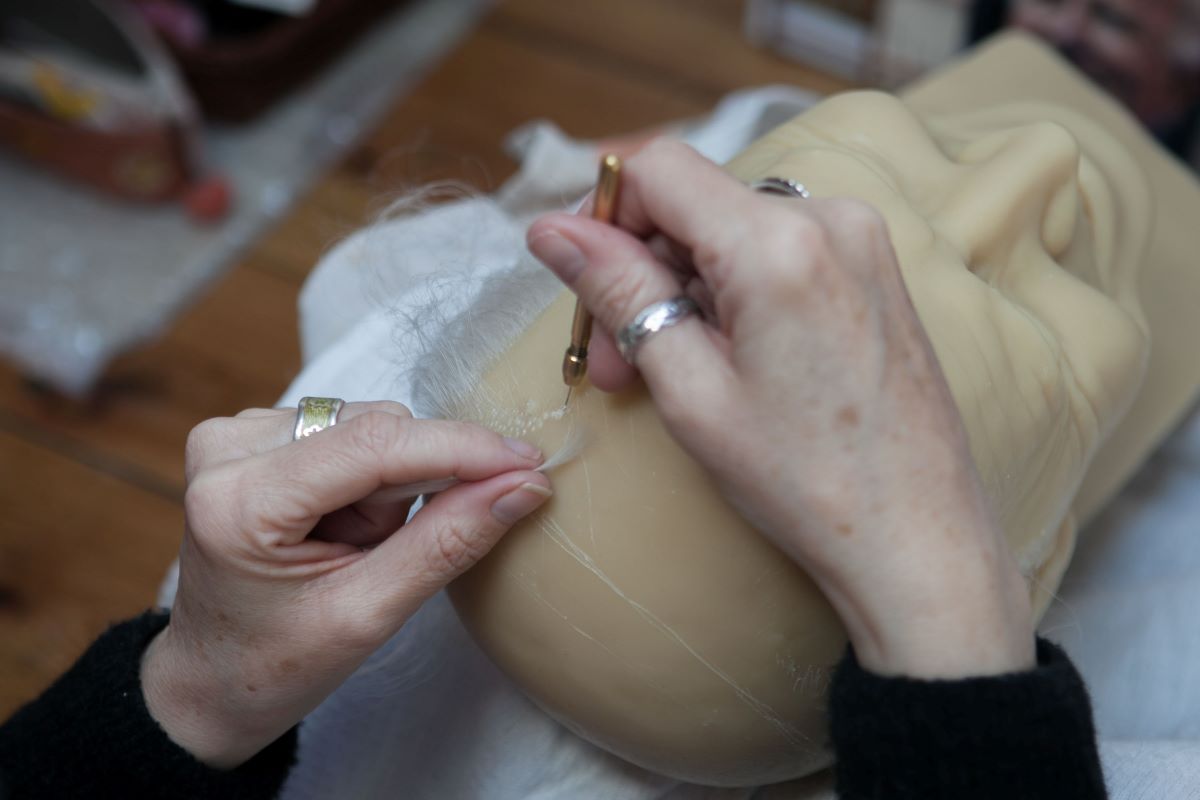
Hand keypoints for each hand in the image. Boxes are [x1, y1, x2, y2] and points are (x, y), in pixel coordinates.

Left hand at [141, 401, 550, 767]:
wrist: (210, 681)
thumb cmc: (278, 663)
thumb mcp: (368, 616)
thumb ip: (446, 544)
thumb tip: (523, 485)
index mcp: (240, 501)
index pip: (375, 445)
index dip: (461, 449)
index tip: (529, 462)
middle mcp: (227, 448)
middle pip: (375, 430)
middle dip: (411, 487)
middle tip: (389, 554)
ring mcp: (235, 435)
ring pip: (368, 427)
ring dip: (389, 487)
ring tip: (357, 548)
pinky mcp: (251, 434)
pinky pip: (348, 432)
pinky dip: (367, 480)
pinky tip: (342, 526)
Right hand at [527, 140, 1033, 678]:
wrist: (917, 537)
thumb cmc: (807, 481)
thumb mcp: (690, 390)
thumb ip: (619, 292)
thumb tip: (551, 230)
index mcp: (780, 243)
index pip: (657, 167)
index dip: (604, 215)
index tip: (584, 281)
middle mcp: (831, 217)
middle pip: (692, 201)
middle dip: (639, 271)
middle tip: (616, 364)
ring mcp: (861, 239)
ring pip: (729, 229)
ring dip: (682, 288)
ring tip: (668, 374)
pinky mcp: (872, 266)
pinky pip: (775, 249)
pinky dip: (731, 291)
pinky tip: (724, 359)